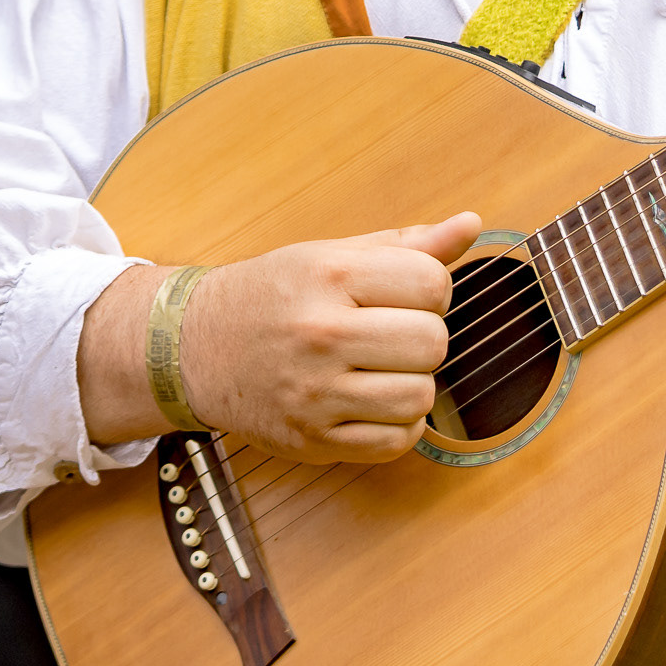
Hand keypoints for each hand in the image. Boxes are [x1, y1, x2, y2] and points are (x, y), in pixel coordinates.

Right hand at [78, 212, 481, 461]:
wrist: (194, 346)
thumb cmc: (274, 295)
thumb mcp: (334, 254)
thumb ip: (409, 244)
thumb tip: (471, 222)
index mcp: (331, 275)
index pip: (433, 283)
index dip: (431, 289)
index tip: (406, 294)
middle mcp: (321, 333)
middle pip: (432, 343)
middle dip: (424, 337)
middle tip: (393, 334)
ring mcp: (314, 392)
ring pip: (419, 397)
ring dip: (413, 384)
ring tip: (383, 370)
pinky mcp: (311, 440)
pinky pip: (395, 443)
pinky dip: (397, 427)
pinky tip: (372, 403)